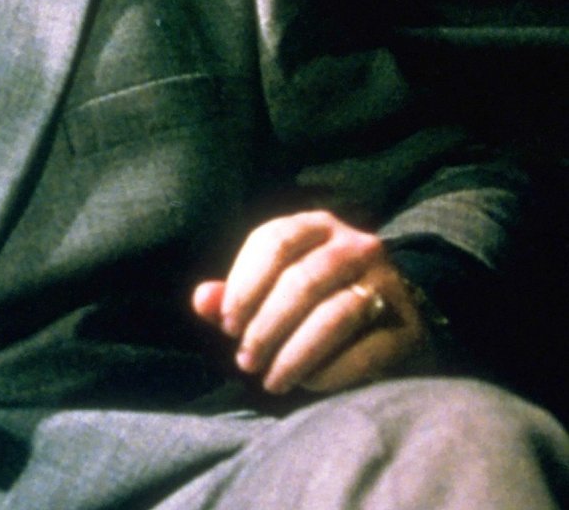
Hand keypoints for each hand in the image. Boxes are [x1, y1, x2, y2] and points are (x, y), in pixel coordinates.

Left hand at [192, 210, 428, 394]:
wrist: (392, 311)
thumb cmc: (315, 295)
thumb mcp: (274, 284)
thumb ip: (236, 293)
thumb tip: (203, 301)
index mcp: (317, 224)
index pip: (272, 242)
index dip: (243, 285)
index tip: (226, 325)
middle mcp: (356, 244)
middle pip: (302, 281)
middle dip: (266, 327)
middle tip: (245, 361)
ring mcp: (387, 282)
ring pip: (334, 315)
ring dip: (294, 354)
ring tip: (270, 380)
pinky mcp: (406, 324)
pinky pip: (365, 350)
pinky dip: (329, 371)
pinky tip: (307, 384)